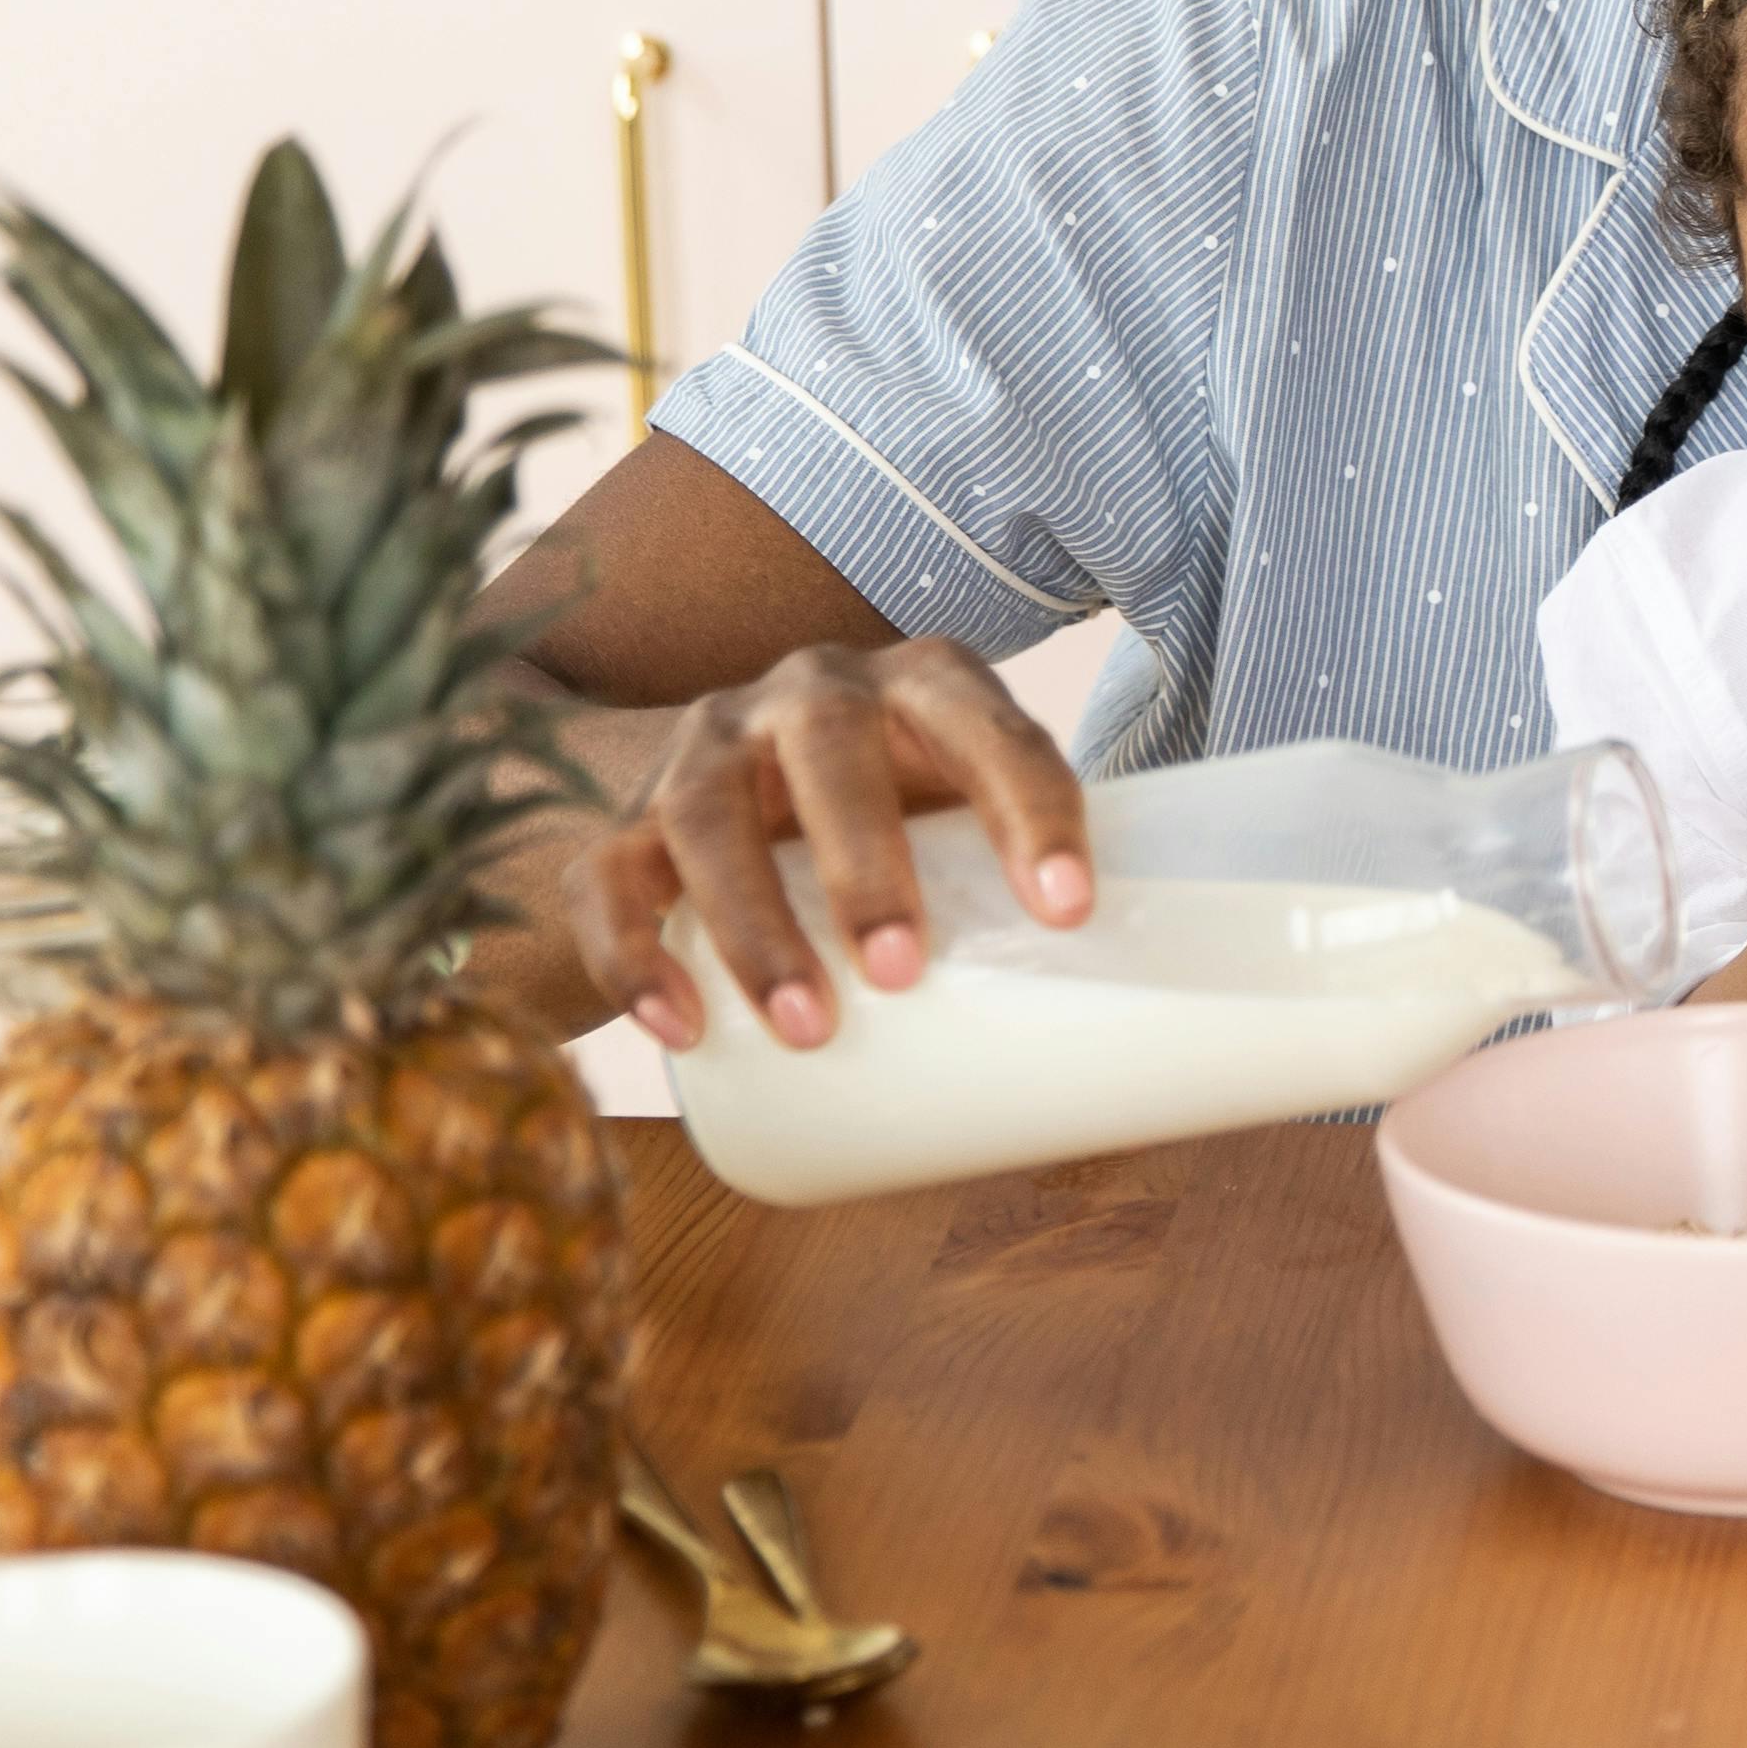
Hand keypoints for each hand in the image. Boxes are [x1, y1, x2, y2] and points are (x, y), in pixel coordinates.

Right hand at [560, 638, 1089, 1049]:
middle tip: (901, 970)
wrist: (745, 788)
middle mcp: (808, 696)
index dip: (1030, 807)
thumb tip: (1140, 1060)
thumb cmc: (907, 819)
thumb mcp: (971, 820)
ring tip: (808, 1026)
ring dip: (755, 924)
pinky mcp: (624, 824)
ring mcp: (706, 751)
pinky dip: (633, 956)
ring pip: (706, 817)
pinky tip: (678, 1029)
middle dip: (865, 861)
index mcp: (923, 687)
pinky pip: (606, 879)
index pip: (987, 726)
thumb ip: (1036, 897)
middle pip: (829, 751)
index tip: (1067, 909)